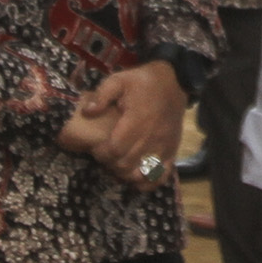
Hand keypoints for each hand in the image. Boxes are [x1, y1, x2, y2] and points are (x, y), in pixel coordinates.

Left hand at [57, 60, 188, 184]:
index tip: (96, 147)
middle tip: (105, 154)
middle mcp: (151, 137)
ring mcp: (164, 146)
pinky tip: (137, 178)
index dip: (101, 154)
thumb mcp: (119, 79)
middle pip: (126, 165)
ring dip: (126, 174)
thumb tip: (87, 113)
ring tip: (119, 164)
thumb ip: (102, 95)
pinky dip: (148, 182)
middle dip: (110, 164)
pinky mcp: (172, 151)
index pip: (115, 150)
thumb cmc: (143, 82)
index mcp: (137, 121)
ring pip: (141, 174)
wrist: (174, 81)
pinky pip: (161, 176)